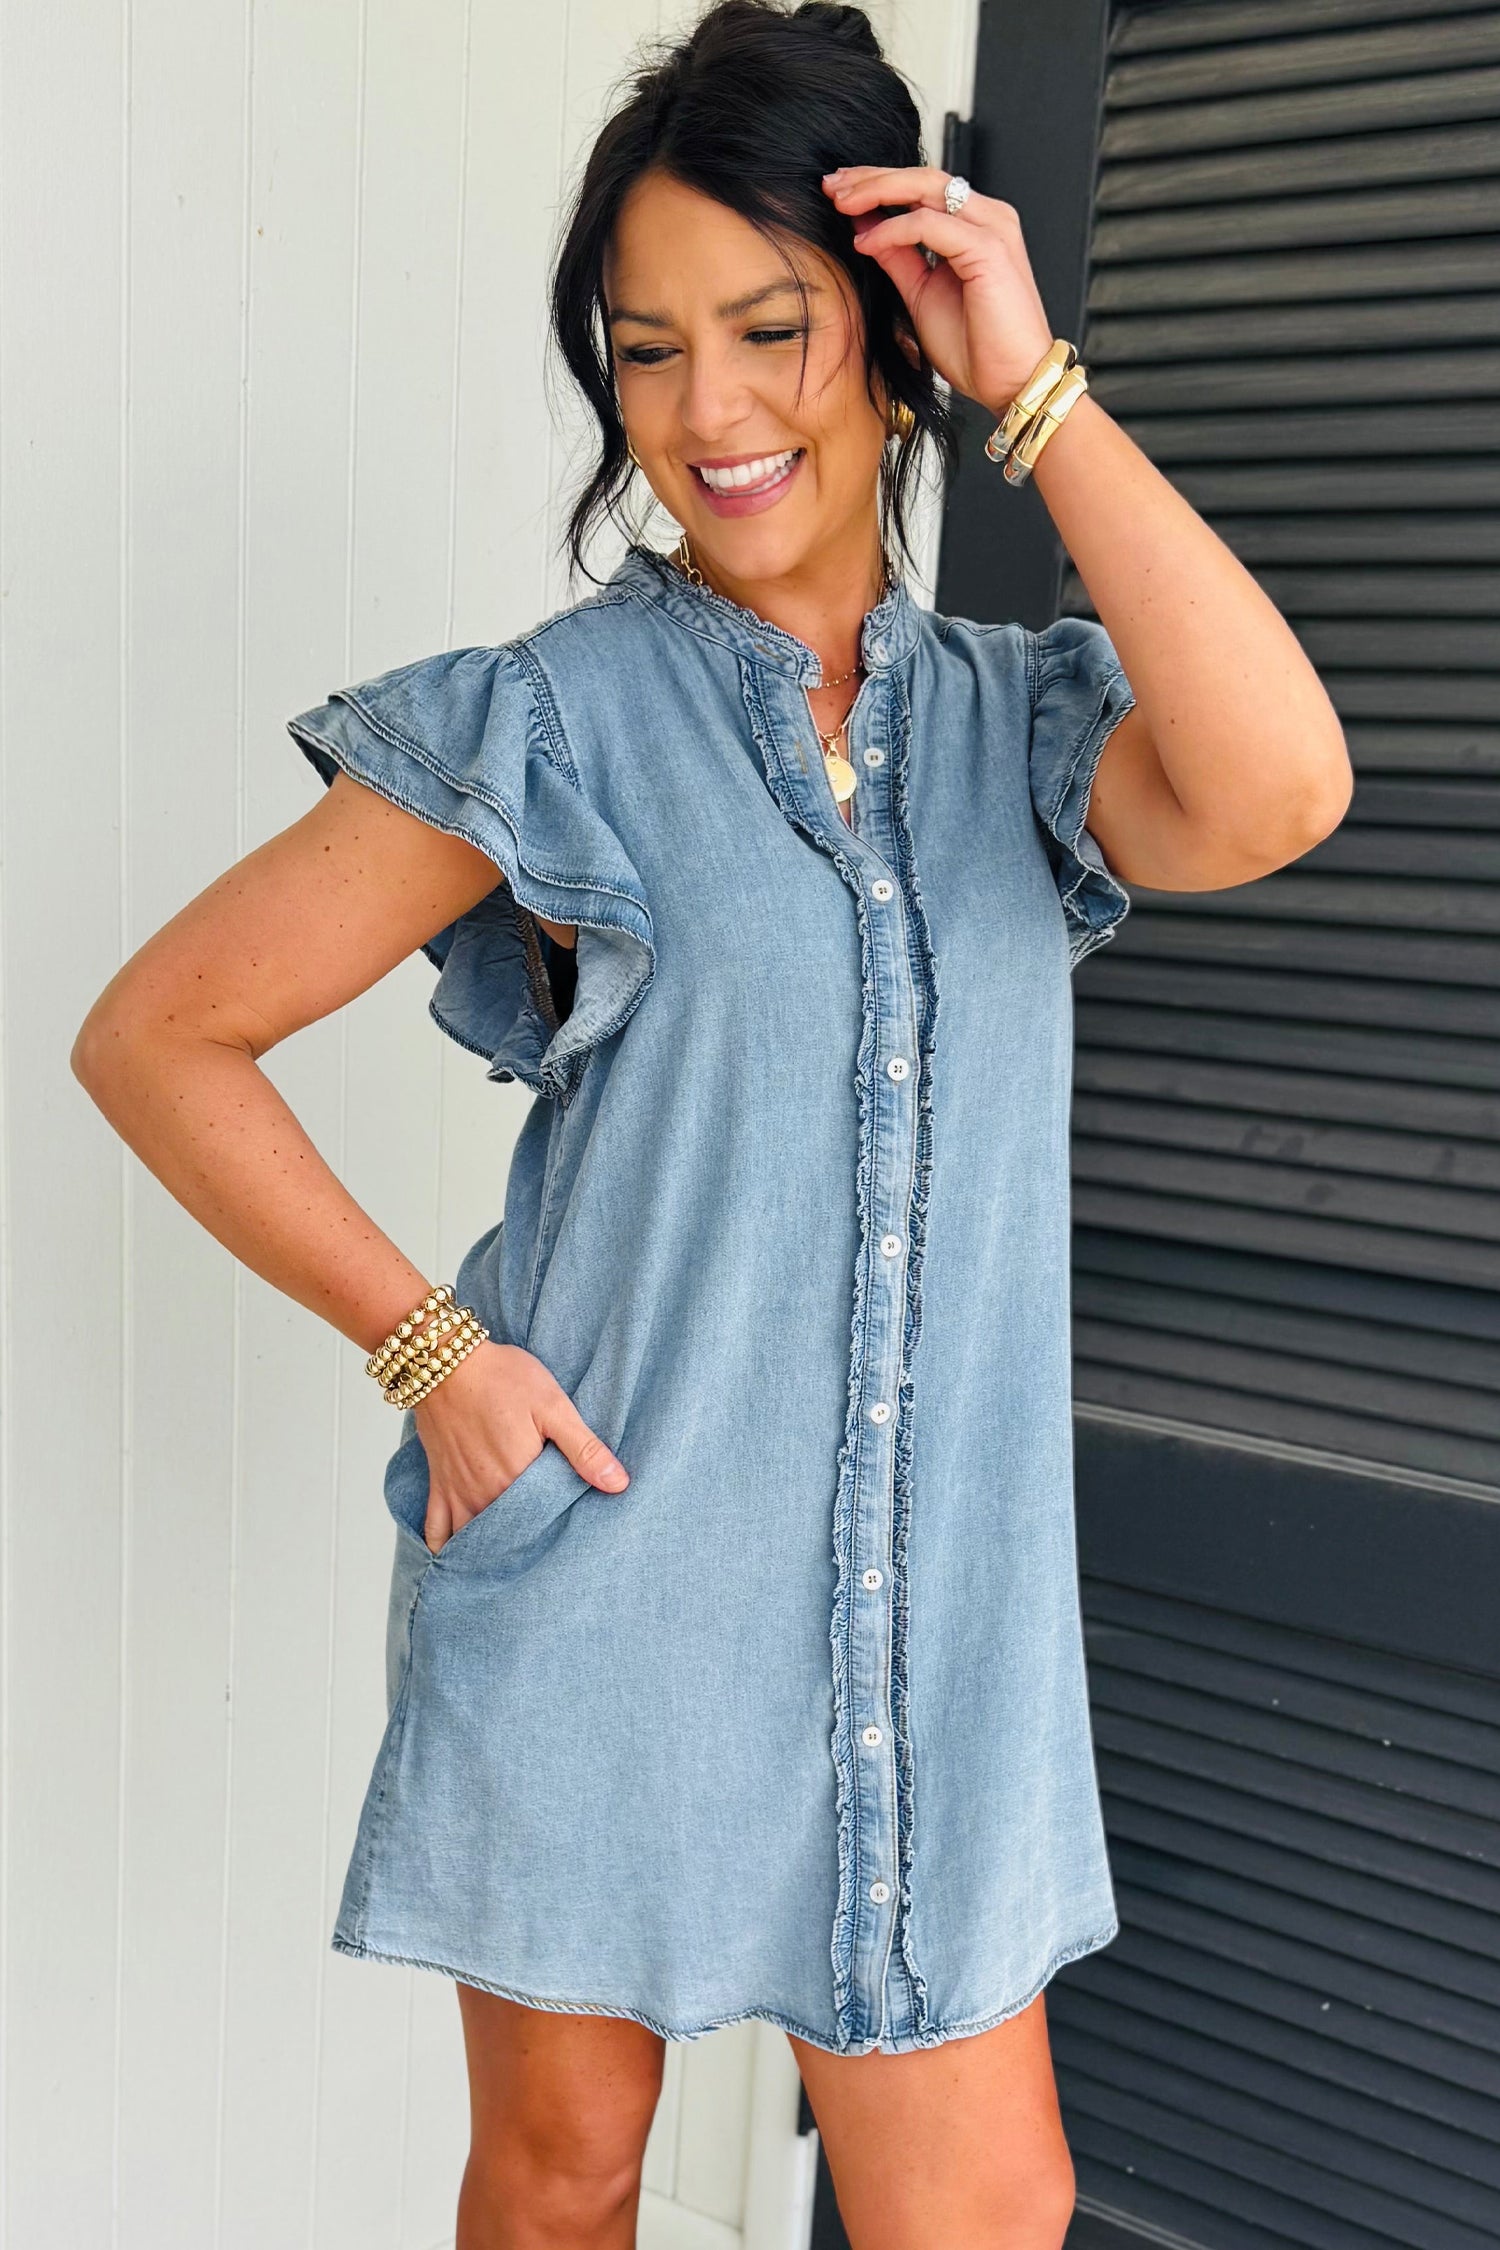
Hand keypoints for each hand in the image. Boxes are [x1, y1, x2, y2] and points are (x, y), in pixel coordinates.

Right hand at [412, 1340, 628, 1553]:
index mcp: (518, 1480)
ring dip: (492, 1552)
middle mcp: (487, 1496)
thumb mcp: (554, 1407)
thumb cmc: (503, 1379)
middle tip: (551, 1553)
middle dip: (531, 1545)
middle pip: (513, 1535)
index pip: (548, 1522)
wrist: (445, 1362)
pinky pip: (436, 1530)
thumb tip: (618, 1484)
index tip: (577, 1531)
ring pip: (475, 1539)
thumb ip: (585, 1449)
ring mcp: (460, 1494)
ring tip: (511, 1563)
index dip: (563, 1529)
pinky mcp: (439, 1484)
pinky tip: (458, 1559)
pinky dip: (445, 1547)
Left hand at [822, 165, 1055, 419]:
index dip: (878, 184)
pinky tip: (866, 243)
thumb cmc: (978, 348)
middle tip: (832, 185)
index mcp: (977, 225)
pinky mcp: (989, 249)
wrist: (1012, 384)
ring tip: (841, 203)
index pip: (923, 188)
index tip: (839, 192)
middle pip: (922, 177)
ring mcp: (992, 228)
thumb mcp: (922, 295)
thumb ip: (899, 258)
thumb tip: (866, 229)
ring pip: (926, 188)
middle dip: (872, 178)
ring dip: (879, 190)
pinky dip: (893, 230)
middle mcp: (988, 217)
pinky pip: (929, 225)